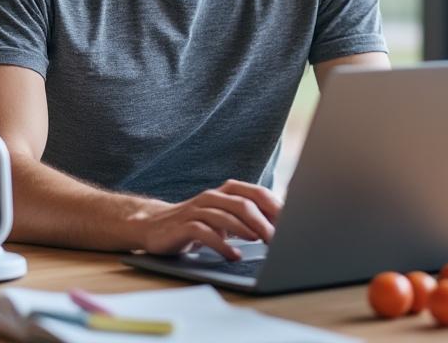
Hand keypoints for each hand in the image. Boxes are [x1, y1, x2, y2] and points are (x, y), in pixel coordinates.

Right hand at [130, 180, 281, 260]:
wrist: (154, 226)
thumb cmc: (196, 223)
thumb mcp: (223, 218)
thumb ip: (247, 219)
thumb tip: (280, 230)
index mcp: (226, 192)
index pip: (257, 193)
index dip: (276, 207)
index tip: (293, 224)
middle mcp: (213, 196)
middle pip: (244, 204)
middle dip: (265, 222)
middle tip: (279, 239)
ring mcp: (197, 210)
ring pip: (226, 216)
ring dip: (247, 231)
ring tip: (262, 244)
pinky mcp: (184, 226)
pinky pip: (206, 233)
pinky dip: (222, 245)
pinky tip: (233, 256)